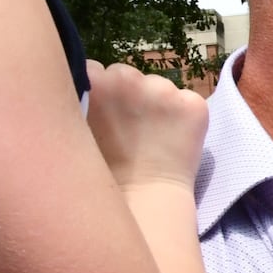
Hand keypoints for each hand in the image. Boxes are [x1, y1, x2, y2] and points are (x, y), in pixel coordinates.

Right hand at [85, 60, 212, 192]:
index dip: (100, 93)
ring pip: (157, 86)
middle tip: (126, 129)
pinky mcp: (194, 104)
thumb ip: (82, 101)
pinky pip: (187, 102)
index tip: (102, 114)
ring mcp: (164, 89)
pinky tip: (173, 139)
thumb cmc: (103, 172)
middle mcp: (128, 76)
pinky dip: (182, 116)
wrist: (143, 201)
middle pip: (126, 75)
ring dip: (155, 103)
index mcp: (95, 80)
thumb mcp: (78, 129)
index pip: (96, 71)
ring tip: (150, 137)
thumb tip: (88, 88)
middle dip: (126, 95)